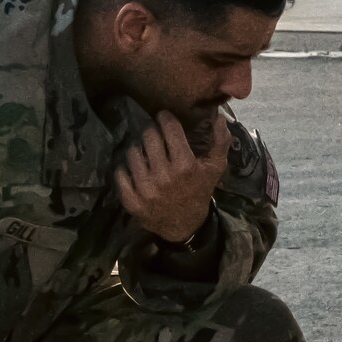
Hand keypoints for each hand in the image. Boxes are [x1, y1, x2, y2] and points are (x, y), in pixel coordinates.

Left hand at [116, 110, 226, 242]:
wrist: (184, 225)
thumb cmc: (199, 191)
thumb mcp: (216, 168)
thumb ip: (220, 141)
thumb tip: (218, 116)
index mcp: (185, 165)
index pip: (169, 128)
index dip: (165, 118)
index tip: (164, 117)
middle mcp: (163, 176)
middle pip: (148, 136)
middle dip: (152, 131)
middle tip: (154, 134)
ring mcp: (145, 189)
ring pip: (132, 152)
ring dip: (138, 149)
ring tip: (145, 153)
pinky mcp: (131, 200)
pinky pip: (120, 173)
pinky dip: (126, 169)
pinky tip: (136, 170)